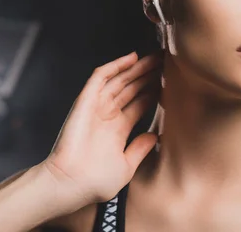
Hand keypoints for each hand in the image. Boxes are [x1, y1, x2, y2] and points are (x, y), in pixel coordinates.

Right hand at [44, 51, 161, 204]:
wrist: (72, 183)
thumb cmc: (95, 181)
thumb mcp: (126, 166)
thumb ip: (139, 149)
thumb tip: (155, 136)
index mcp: (118, 129)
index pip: (138, 104)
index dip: (152, 92)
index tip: (168, 83)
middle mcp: (108, 115)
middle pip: (131, 89)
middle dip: (147, 76)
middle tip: (165, 63)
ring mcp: (97, 107)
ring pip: (119, 80)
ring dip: (136, 68)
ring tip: (155, 57)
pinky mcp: (86, 101)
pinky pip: (100, 78)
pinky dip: (114, 66)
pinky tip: (131, 58)